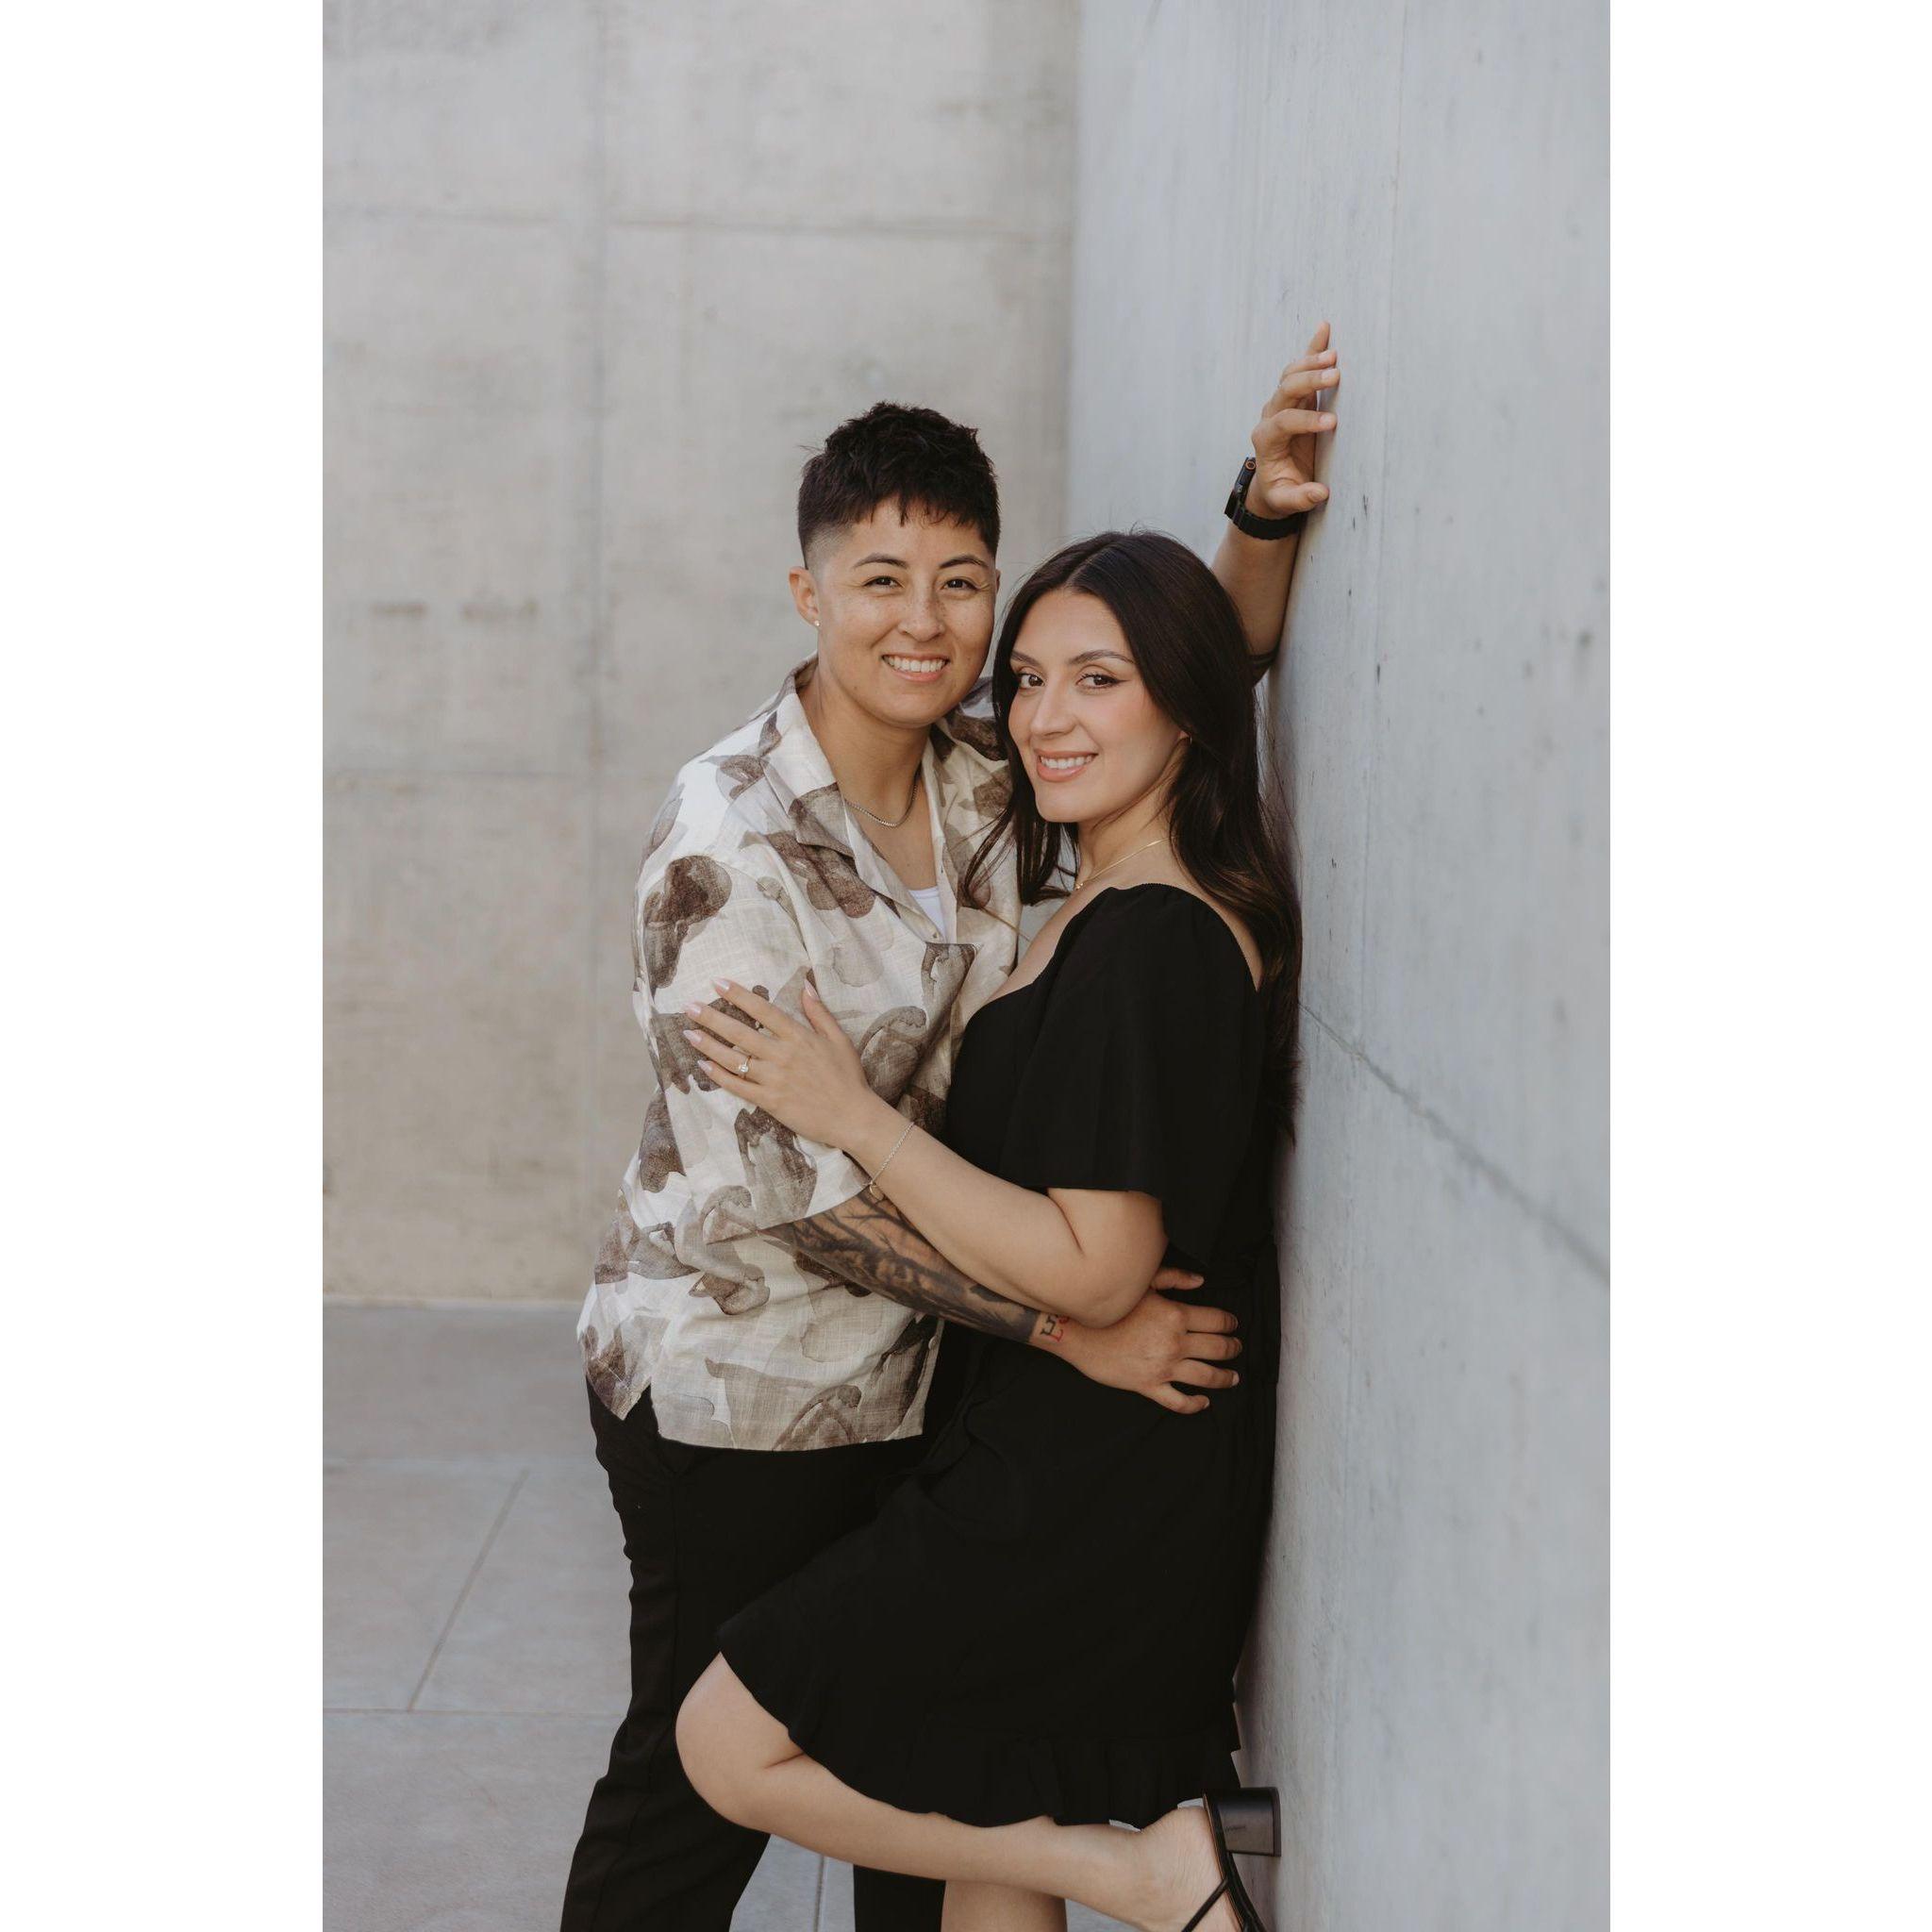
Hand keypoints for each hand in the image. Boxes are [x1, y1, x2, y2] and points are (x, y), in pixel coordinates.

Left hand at [683, 978, 879, 1150]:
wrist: (852, 1117)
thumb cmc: (847, 1077)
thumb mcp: (839, 1039)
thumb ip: (819, 1012)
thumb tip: (805, 985)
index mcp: (799, 1037)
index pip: (763, 1011)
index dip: (738, 995)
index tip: (718, 983)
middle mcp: (783, 1055)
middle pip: (741, 1033)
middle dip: (712, 1018)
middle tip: (689, 1006)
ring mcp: (774, 1079)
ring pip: (734, 1059)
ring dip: (709, 1046)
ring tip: (689, 1033)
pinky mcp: (770, 1101)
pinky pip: (739, 1087)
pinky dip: (719, 1077)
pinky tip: (703, 1066)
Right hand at [1056, 1268, 1242, 1413]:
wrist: (1078, 1331)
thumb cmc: (1110, 1306)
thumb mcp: (1143, 1283)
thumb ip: (1175, 1278)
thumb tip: (1200, 1281)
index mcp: (1176, 1315)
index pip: (1217, 1321)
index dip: (1230, 1323)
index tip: (1233, 1325)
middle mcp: (1175, 1343)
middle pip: (1218, 1349)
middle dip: (1232, 1348)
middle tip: (1236, 1348)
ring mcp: (1163, 1367)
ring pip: (1207, 1376)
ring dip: (1225, 1377)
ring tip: (1233, 1377)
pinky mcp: (1149, 1386)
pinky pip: (1179, 1401)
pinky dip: (1196, 1404)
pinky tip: (1204, 1401)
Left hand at [1246, 321, 1339, 518]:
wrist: (1274, 481)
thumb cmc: (1282, 490)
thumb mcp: (1286, 501)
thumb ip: (1299, 498)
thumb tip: (1319, 493)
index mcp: (1265, 439)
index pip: (1283, 421)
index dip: (1306, 420)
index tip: (1332, 423)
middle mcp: (1270, 415)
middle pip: (1285, 390)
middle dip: (1309, 381)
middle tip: (1335, 377)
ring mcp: (1281, 402)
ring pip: (1291, 374)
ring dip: (1311, 362)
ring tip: (1334, 357)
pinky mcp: (1295, 396)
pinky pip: (1300, 368)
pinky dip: (1312, 349)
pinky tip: (1324, 329)